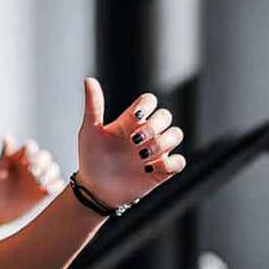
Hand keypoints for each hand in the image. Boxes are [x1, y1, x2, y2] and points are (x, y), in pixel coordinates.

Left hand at [0, 135, 62, 226]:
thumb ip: (4, 155)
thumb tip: (7, 135)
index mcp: (20, 158)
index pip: (31, 147)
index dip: (33, 150)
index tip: (29, 158)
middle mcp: (32, 166)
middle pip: (45, 157)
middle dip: (43, 163)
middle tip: (34, 172)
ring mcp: (39, 179)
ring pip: (53, 170)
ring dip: (51, 173)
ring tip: (42, 182)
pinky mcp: (44, 193)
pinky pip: (56, 186)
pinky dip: (56, 186)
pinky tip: (50, 190)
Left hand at [74, 79, 185, 210]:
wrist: (95, 189)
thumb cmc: (91, 158)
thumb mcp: (90, 131)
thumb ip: (93, 106)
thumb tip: (90, 80)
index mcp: (130, 120)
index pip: (149, 101)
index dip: (147, 105)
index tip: (135, 116)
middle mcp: (146, 133)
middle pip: (166, 116)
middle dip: (154, 126)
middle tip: (135, 141)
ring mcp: (155, 151)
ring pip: (176, 135)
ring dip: (162, 143)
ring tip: (141, 156)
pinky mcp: (162, 170)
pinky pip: (179, 161)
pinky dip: (169, 164)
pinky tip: (149, 169)